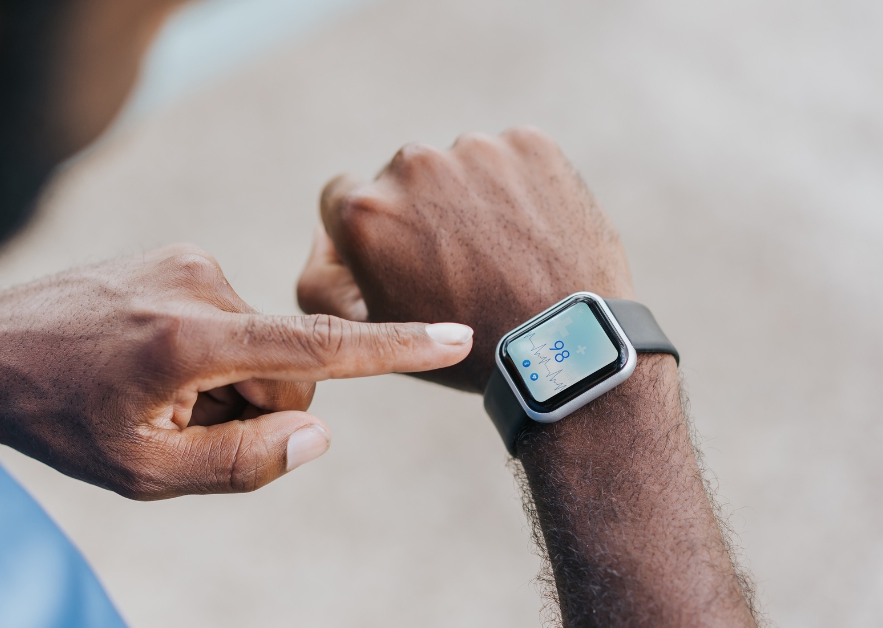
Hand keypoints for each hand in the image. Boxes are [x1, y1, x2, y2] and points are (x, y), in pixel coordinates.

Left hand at [0, 244, 472, 499]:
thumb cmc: (61, 420)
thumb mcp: (144, 473)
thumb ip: (242, 462)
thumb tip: (318, 433)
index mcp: (191, 340)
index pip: (316, 349)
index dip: (393, 349)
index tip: (454, 335)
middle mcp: (197, 284)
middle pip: (286, 365)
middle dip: (255, 405)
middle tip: (182, 425)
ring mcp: (185, 261)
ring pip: (257, 342)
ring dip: (225, 379)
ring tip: (155, 392)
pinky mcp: (176, 254)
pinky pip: (228, 314)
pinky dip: (208, 350)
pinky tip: (150, 363)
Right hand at [297, 128, 633, 392]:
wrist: (564, 343)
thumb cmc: (461, 345)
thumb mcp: (366, 329)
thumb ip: (318, 279)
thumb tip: (324, 231)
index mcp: (363, 209)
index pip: (342, 195)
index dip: (371, 230)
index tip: (403, 255)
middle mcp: (411, 164)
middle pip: (402, 177)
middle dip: (422, 210)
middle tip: (461, 263)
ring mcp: (474, 149)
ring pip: (459, 166)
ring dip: (470, 197)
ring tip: (502, 253)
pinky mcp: (529, 143)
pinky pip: (510, 157)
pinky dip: (517, 187)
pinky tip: (532, 233)